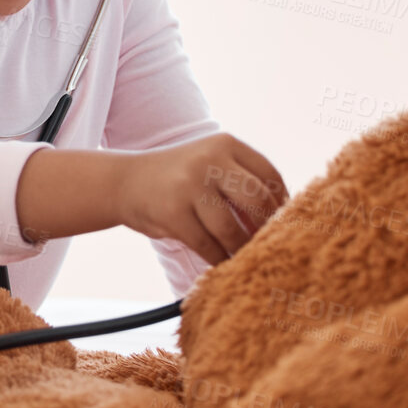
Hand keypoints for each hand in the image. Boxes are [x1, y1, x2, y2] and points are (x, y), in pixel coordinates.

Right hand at [117, 133, 287, 263]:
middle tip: (266, 245)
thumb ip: (241, 181)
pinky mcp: (173, 212)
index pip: (270, 176)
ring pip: (231, 228)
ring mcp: (190, 185)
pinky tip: (220, 263)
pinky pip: (207, 244)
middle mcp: (210, 160)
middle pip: (257, 200)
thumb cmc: (178, 179)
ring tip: (241, 258)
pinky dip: (218, 258)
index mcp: (226, 144)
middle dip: (265, 228)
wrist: (124, 181)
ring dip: (239, 249)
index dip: (281, 204)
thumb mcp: (210, 164)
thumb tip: (283, 218)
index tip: (282, 225)